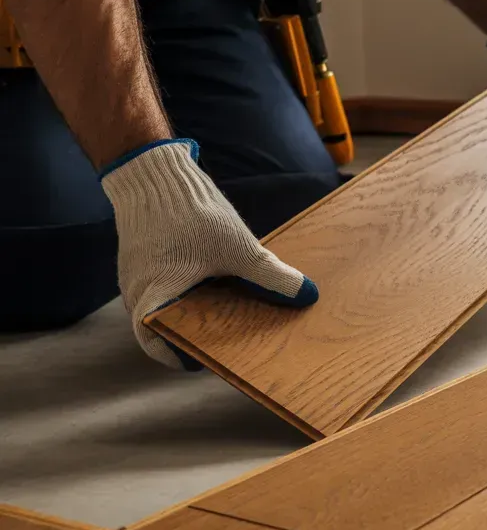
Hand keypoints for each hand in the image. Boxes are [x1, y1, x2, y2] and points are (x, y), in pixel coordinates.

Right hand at [100, 140, 318, 368]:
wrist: (153, 171)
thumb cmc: (189, 213)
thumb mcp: (239, 249)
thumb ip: (272, 276)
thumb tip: (307, 295)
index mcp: (155, 297)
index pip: (157, 344)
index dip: (181, 356)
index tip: (208, 358)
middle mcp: (138, 291)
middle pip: (163, 328)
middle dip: (194, 334)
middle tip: (227, 335)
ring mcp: (136, 274)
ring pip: (164, 305)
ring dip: (191, 310)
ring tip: (226, 308)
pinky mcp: (142, 258)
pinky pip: (162, 285)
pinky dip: (186, 290)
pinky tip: (215, 282)